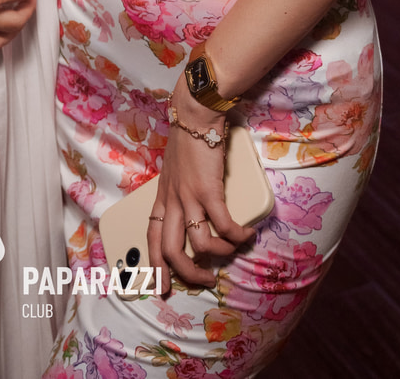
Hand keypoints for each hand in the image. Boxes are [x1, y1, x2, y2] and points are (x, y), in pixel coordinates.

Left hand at [147, 87, 254, 290]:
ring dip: (218, 255)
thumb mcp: (175, 170)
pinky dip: (237, 236)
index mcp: (162, 196)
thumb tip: (196, 209)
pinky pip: (224, 225)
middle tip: (203, 280)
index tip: (160, 285)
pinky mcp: (209, 190)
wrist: (195, 114)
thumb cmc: (188, 138)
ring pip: (198, 244)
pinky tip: (246, 234)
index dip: (155, 264)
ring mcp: (189, 196)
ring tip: (231, 253)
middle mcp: (172, 200)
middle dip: (186, 273)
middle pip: (170, 250)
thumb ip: (181, 190)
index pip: (152, 237)